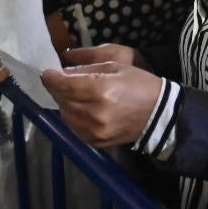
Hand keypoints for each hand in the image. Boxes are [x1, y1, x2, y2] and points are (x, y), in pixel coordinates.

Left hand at [42, 48, 161, 145]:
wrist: (159, 114)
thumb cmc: (139, 84)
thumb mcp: (115, 66)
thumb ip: (85, 69)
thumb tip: (62, 73)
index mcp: (100, 89)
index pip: (62, 84)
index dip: (50, 77)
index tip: (48, 73)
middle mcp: (93, 112)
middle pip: (61, 99)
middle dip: (58, 89)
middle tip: (62, 82)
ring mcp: (93, 130)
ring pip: (65, 115)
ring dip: (65, 103)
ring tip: (74, 96)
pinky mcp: (95, 142)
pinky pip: (73, 128)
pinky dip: (73, 117)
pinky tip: (82, 110)